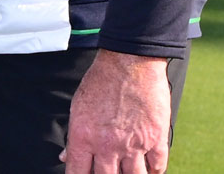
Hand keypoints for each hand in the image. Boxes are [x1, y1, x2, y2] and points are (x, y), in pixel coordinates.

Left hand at [62, 49, 171, 172]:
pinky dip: (154, 171)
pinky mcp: (156, 139)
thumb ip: (74, 136)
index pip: (77, 173)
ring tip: (128, 171)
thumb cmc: (102, 80)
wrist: (130, 61)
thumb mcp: (78, 106)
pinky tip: (150, 169)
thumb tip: (66, 156)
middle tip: (108, 170)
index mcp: (84, 137)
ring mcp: (133, 145)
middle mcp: (108, 146)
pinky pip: (158, 166)